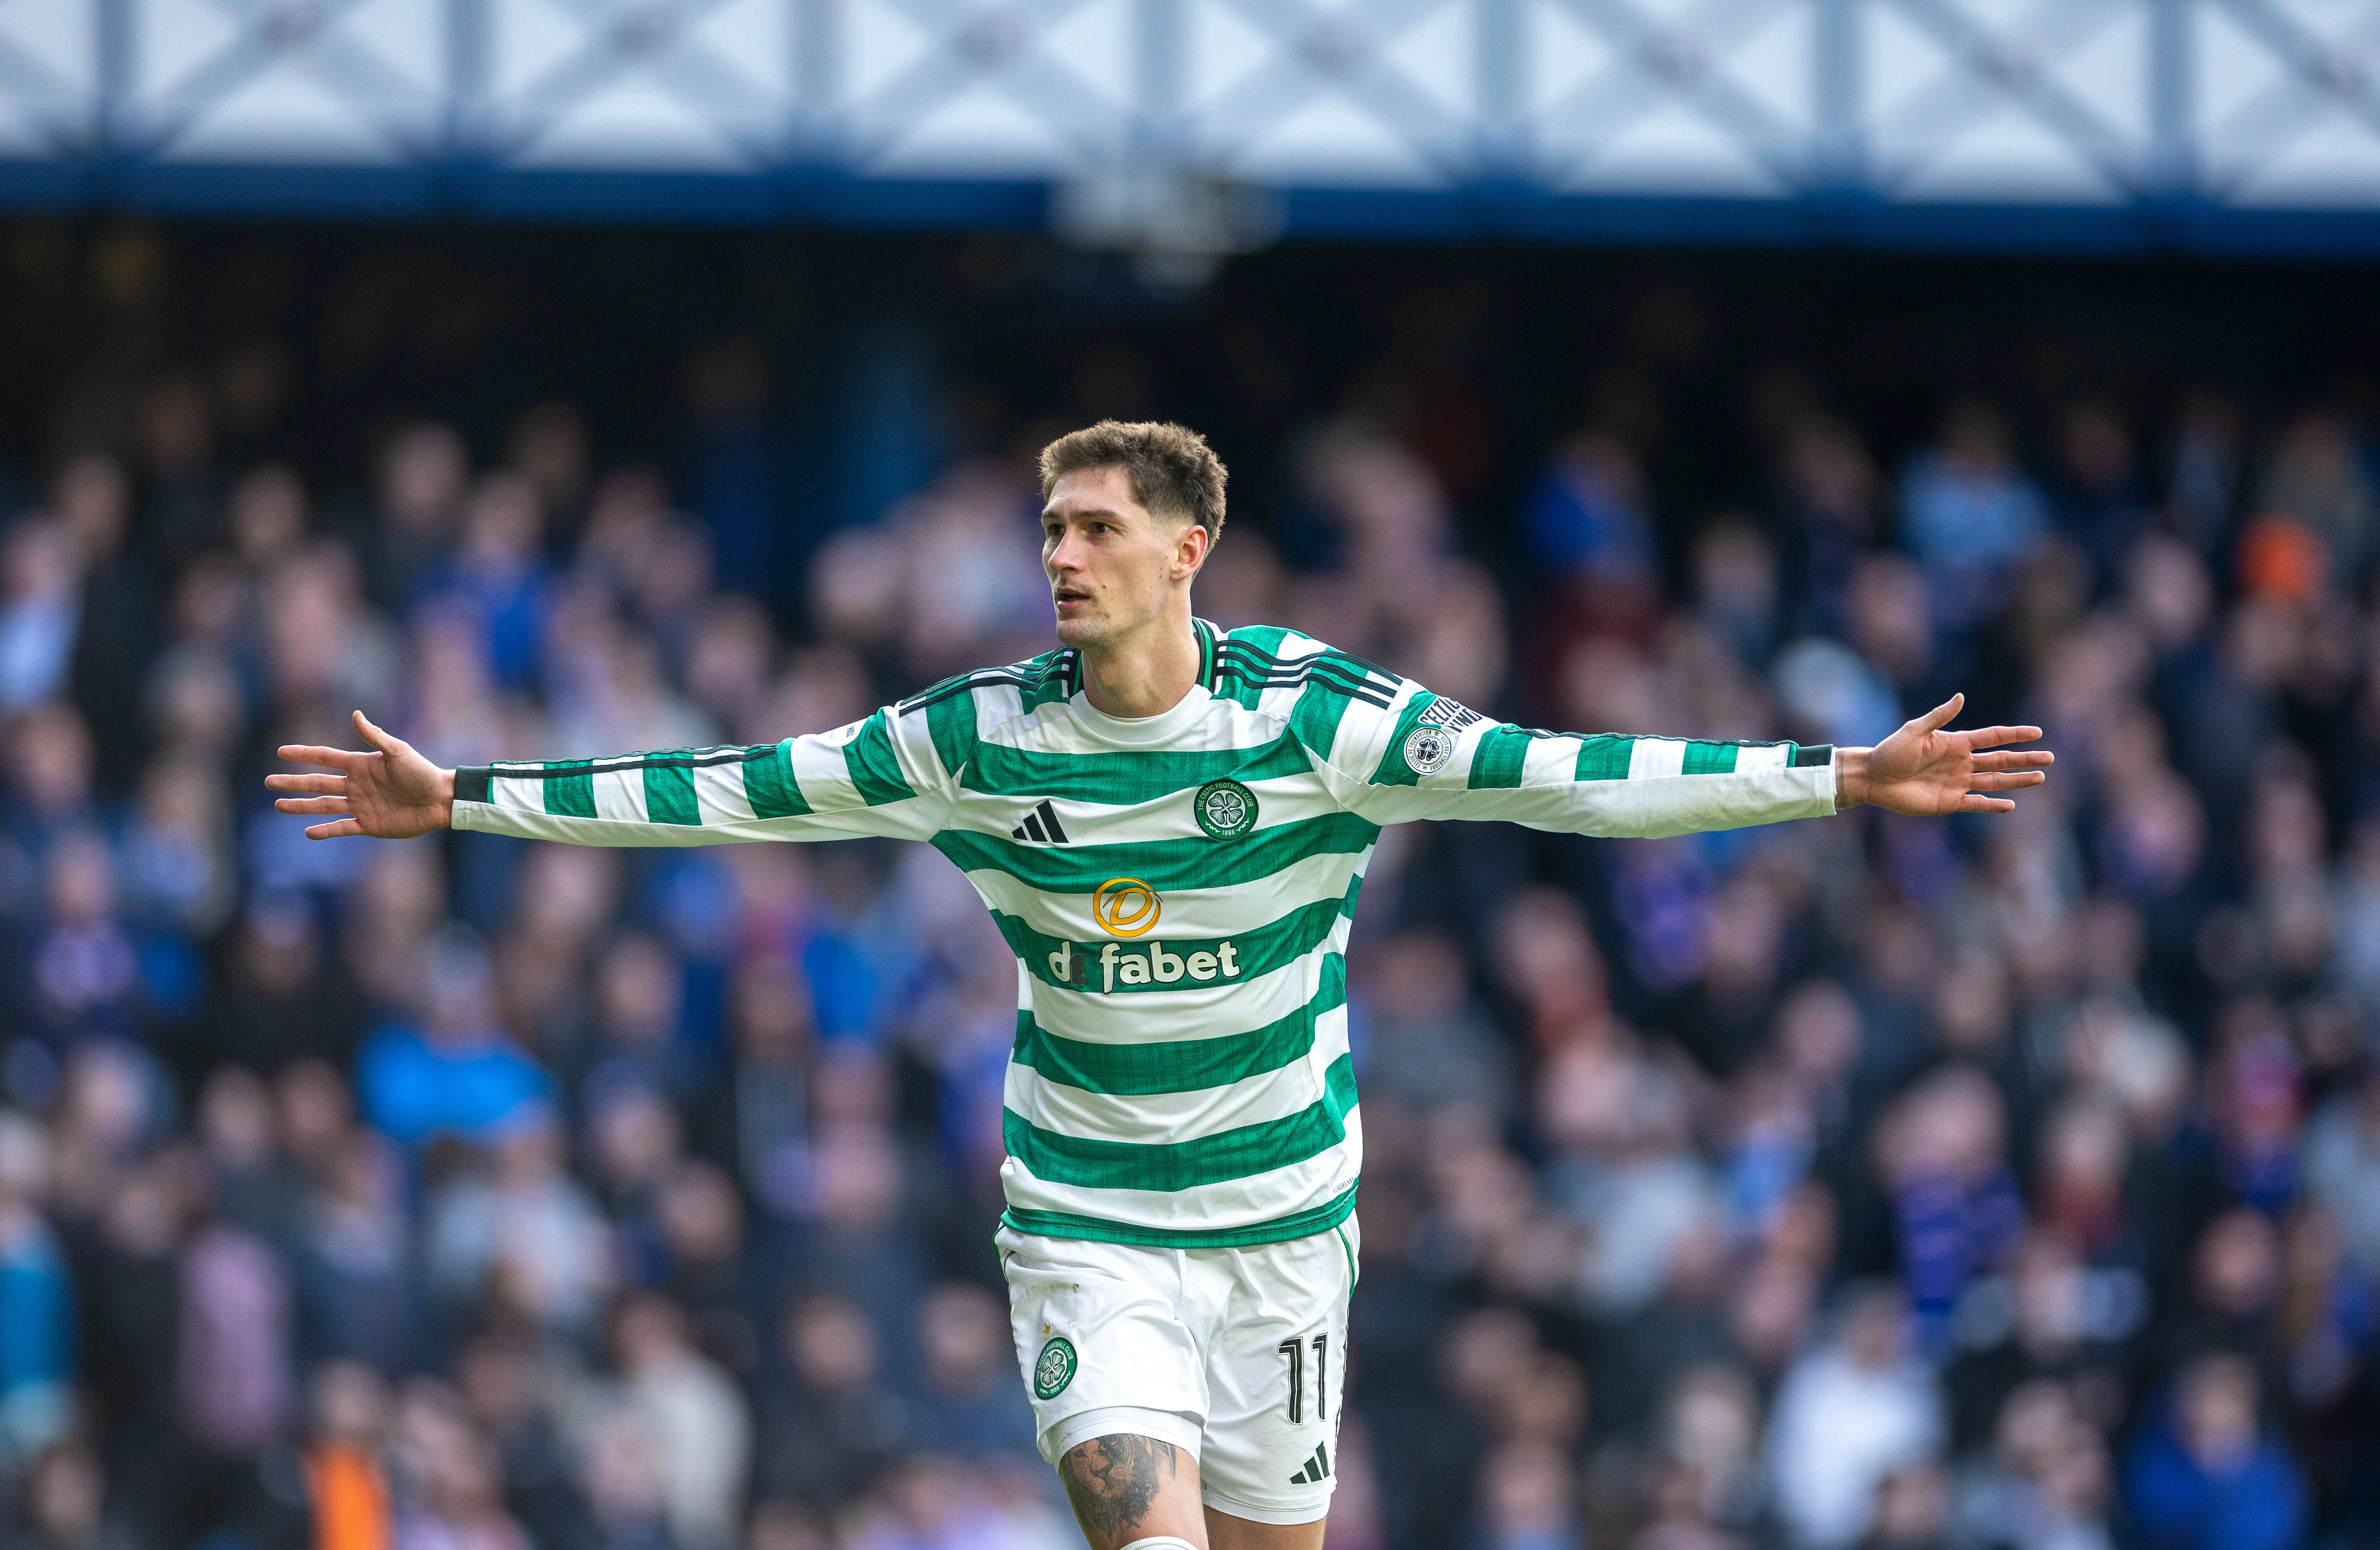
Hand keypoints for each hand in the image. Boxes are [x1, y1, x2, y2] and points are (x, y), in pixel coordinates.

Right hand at [268, 710, 455, 838]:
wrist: (440, 800)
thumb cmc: (422, 772)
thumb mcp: (398, 751)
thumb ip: (375, 736)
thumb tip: (355, 714)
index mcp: (361, 765)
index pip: (326, 758)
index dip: (304, 754)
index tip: (281, 751)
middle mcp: (356, 785)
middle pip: (318, 783)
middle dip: (293, 782)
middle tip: (269, 782)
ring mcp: (361, 806)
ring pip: (324, 806)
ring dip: (301, 806)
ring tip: (279, 805)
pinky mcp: (369, 825)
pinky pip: (342, 828)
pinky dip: (325, 831)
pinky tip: (308, 831)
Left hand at [1837, 693, 2051, 815]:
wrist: (1873, 778)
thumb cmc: (1890, 752)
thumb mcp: (1914, 731)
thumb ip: (1939, 716)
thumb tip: (1961, 696)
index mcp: (1955, 743)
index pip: (1993, 737)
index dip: (2015, 735)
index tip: (2037, 732)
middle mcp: (1961, 763)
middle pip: (2001, 760)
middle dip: (2025, 759)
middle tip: (2050, 758)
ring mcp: (1957, 783)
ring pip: (1995, 781)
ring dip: (2017, 780)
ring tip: (2040, 777)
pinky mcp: (1949, 801)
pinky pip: (1976, 803)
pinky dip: (1993, 804)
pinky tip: (2010, 804)